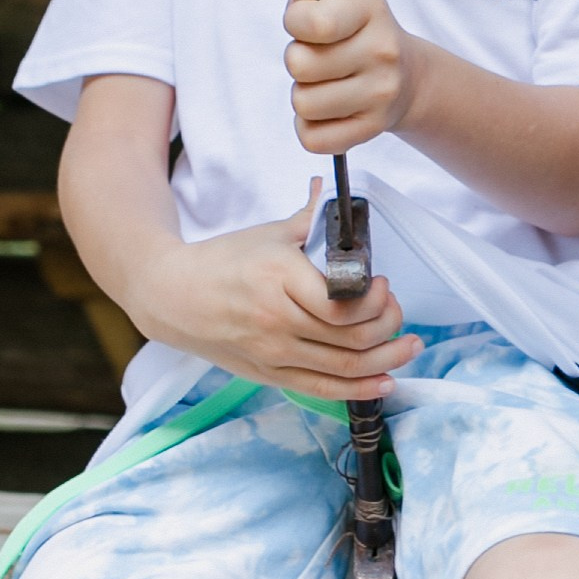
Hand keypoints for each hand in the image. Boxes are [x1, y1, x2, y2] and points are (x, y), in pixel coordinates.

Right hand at [122, 198, 413, 399]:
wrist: (171, 296)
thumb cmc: (220, 262)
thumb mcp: (267, 234)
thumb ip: (308, 218)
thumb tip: (330, 189)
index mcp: (280, 278)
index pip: (342, 303)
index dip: (375, 299)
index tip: (383, 284)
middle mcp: (277, 320)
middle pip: (351, 337)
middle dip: (388, 326)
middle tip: (397, 312)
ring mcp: (273, 352)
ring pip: (344, 367)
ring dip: (386, 360)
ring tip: (408, 348)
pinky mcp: (269, 375)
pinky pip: (323, 388)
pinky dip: (359, 389)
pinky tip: (384, 381)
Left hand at [285, 0, 416, 159]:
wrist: (409, 74)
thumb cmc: (356, 24)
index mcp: (370, 4)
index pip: (315, 22)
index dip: (296, 21)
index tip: (309, 23)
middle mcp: (383, 48)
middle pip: (299, 64)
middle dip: (298, 58)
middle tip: (318, 55)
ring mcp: (381, 92)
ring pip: (303, 104)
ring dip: (304, 93)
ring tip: (325, 81)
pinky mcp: (372, 127)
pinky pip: (313, 138)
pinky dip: (311, 127)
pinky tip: (328, 110)